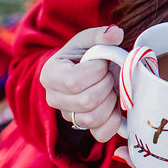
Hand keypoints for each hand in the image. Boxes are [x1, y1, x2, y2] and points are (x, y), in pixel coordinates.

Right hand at [39, 25, 123, 141]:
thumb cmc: (84, 55)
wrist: (82, 71)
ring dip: (111, 100)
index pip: (75, 81)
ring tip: (111, 87)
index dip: (97, 71)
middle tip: (109, 74)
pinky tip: (116, 105)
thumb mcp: (89, 40)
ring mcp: (67, 116)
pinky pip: (100, 134)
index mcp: (50, 74)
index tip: (102, 62)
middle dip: (107, 84)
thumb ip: (101, 35)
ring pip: (93, 118)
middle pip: (86, 101)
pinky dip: (114, 121)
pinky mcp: (83, 128)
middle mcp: (54, 98)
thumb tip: (115, 34)